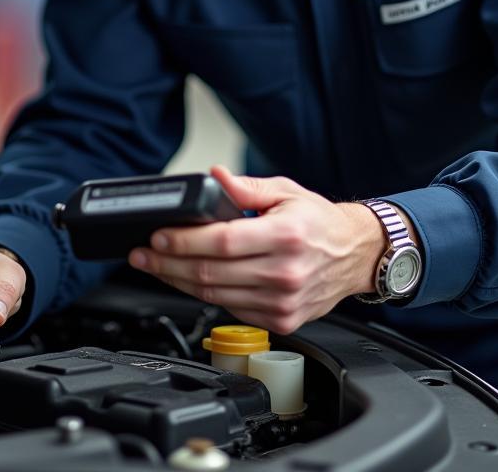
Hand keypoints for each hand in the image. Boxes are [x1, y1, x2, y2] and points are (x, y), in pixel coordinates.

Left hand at [127, 166, 387, 334]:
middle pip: (211, 274)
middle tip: (142, 254)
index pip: (222, 242)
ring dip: (178, 283)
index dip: (184, 242)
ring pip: (215, 296)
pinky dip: (206, 295)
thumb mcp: (285, 191)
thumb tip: (213, 177)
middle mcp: (284, 273)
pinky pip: (231, 309)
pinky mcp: (281, 320)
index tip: (157, 237)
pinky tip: (190, 280)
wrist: (356, 255)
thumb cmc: (319, 222)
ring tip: (156, 267)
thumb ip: (245, 188)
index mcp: (286, 236)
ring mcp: (283, 302)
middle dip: (167, 264)